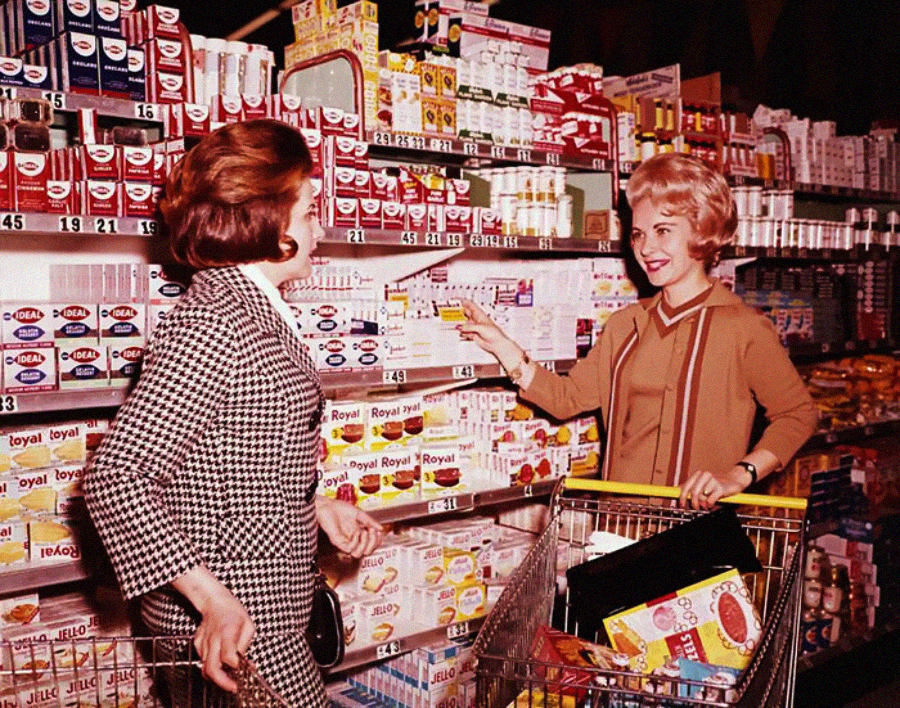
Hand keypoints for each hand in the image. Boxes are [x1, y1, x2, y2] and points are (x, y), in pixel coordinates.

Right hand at [171, 566, 254, 692]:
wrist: (214, 601)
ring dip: (218, 675)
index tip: (240, 670)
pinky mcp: (196, 644)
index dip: (234, 666)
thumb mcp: (248, 625)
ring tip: (229, 675)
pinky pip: (203, 660)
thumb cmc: (233, 612)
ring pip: (205, 667)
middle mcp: (213, 638)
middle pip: (211, 668)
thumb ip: (245, 645)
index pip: (228, 656)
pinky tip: (219, 659)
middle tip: (232, 686)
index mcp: (227, 631)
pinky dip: (212, 664)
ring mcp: (202, 642)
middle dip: (222, 682)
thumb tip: (243, 663)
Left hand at [316, 496, 384, 557]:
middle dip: (373, 543)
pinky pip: (349, 549)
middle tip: (372, 531)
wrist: (326, 505)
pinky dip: (355, 542)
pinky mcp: (337, 541)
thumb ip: (370, 521)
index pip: (370, 546)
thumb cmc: (339, 508)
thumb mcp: (359, 514)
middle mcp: (352, 540)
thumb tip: (381, 529)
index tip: (379, 532)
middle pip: (366, 553)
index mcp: (357, 534)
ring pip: (357, 554)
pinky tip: (356, 532)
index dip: (377, 542)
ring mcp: (344, 542)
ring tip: (365, 532)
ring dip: (365, 544)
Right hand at [459, 300, 522, 365]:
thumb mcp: (480, 327)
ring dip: (459, 323)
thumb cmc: (494, 333)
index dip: (462, 301)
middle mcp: (476, 319)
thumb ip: (468, 327)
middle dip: (458, 311)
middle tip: (451, 311)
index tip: (455, 299)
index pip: (469, 304)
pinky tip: (460, 333)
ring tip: (454, 323)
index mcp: (479, 314)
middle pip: (465, 313)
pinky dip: (462, 332)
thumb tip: (460, 327)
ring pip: (464, 323)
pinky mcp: (473, 334)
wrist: (497, 343)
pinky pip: (465, 332)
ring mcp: (474, 327)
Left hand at [678, 466, 751, 509]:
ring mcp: (713, 480)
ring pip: (702, 496)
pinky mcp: (720, 487)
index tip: (681, 505)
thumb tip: (678, 492)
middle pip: (693, 492)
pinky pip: (711, 499)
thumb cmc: (717, 483)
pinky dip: (710, 504)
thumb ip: (692, 487)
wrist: (734, 479)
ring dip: (702, 503)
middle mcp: (704, 475)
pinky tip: (711, 503)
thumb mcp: (703, 484)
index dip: (681, 497)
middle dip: (693, 503)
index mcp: (698, 475)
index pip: (686, 486)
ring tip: (705, 505)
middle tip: (695, 508)